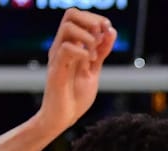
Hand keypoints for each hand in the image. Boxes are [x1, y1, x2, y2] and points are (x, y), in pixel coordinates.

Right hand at [36, 9, 116, 132]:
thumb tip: (110, 30)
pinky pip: (66, 50)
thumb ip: (101, 52)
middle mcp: (61, 47)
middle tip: (101, 37)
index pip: (76, 16)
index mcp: (69, 45)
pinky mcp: (56, 71)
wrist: (63, 119)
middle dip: (91, 20)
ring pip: (67, 28)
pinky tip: (90, 62)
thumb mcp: (93, 71)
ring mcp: (57, 58)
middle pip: (70, 14)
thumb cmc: (75, 96)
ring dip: (87, 36)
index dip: (94, 17)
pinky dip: (82, 52)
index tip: (107, 29)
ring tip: (95, 53)